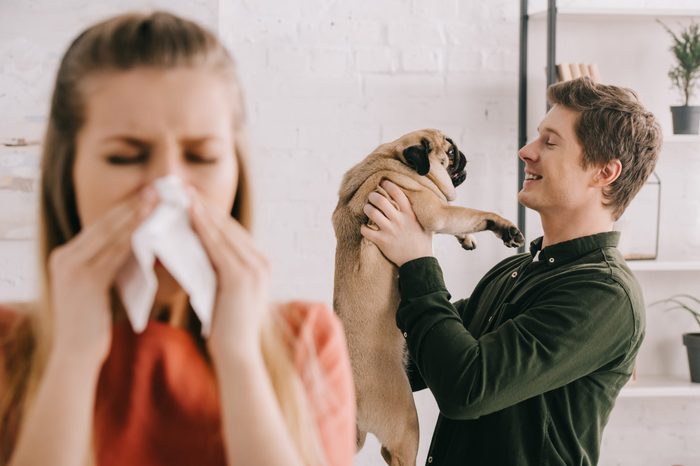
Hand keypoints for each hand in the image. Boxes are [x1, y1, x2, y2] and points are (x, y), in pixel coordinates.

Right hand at [48, 187, 156, 364]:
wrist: (75, 355)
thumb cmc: (92, 325)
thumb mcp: (97, 287)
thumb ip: (108, 265)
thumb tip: (137, 244)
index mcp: (66, 256)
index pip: (100, 226)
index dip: (125, 208)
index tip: (147, 193)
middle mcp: (64, 257)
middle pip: (105, 224)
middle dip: (132, 205)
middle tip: (156, 187)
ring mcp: (71, 267)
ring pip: (111, 235)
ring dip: (137, 216)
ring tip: (157, 200)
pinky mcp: (84, 280)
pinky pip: (115, 254)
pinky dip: (135, 239)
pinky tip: (152, 228)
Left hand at [188, 191, 270, 360]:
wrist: (237, 355)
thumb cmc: (227, 328)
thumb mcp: (224, 292)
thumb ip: (218, 270)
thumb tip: (196, 250)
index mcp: (260, 265)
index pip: (232, 233)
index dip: (211, 214)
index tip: (191, 198)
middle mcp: (262, 262)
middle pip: (229, 227)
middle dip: (205, 206)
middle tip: (184, 188)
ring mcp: (254, 269)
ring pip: (223, 232)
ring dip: (202, 211)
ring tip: (183, 194)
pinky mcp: (241, 277)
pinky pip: (218, 246)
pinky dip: (203, 228)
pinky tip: (189, 214)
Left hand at [360, 180, 432, 266]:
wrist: (419, 262)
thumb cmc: (423, 242)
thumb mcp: (425, 224)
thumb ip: (418, 213)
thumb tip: (418, 203)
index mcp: (410, 214)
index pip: (398, 193)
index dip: (388, 185)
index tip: (383, 182)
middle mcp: (399, 220)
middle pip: (381, 200)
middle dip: (373, 196)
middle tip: (371, 196)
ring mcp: (390, 230)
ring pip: (372, 212)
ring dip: (367, 208)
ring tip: (367, 208)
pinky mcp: (382, 241)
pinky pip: (366, 230)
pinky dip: (363, 228)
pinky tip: (364, 227)